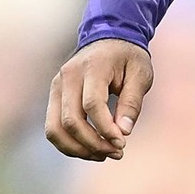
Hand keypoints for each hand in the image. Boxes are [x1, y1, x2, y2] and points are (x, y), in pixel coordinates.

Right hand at [46, 38, 153, 160]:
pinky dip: (70, 144)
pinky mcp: (53, 97)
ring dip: (78, 149)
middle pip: (71, 120)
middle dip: (93, 143)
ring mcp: (56, 87)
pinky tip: (92, 149)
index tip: (122, 143)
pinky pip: (53, 128)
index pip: (92, 104)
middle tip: (117, 152)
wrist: (109, 39)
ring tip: (104, 155)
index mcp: (92, 67)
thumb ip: (132, 102)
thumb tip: (123, 132)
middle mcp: (68, 76)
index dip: (105, 128)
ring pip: (55, 129)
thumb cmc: (129, 58)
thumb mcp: (141, 74)